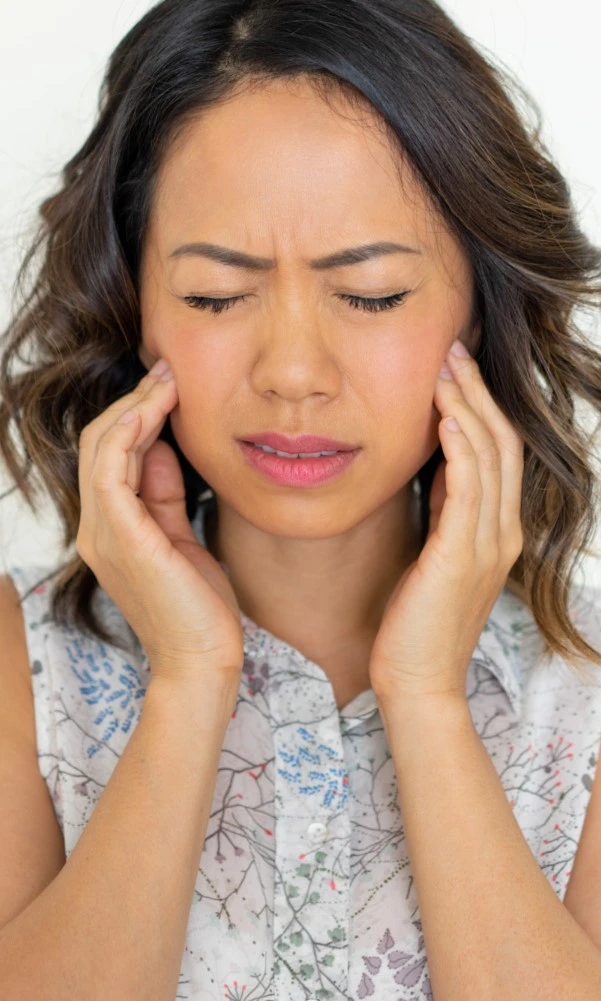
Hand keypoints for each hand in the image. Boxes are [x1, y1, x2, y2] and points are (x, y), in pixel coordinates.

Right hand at [76, 358, 243, 686]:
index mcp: (111, 528)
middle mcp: (96, 528)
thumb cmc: (199, 605)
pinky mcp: (122, 539)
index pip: (110, 455)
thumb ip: (164, 494)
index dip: (136, 414)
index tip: (170, 383)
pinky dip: (126, 434)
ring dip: (134, 407)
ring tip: (166, 379)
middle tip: (168, 369)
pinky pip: (111, 471)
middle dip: (134, 400)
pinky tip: (154, 408)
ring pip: (101, 448)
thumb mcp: (181, 536)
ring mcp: (103, 534)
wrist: (203, 659)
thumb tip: (162, 447)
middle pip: (99, 443)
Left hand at [368, 336, 524, 702]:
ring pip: (489, 456)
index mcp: (497, 531)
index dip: (482, 405)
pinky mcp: (461, 556)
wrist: (416, 681)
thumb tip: (436, 464)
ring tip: (446, 367)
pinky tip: (443, 416)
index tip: (456, 367)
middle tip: (453, 349)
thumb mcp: (435, 554)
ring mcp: (487, 544)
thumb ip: (445, 511)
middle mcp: (502, 532)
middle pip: (502, 442)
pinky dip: (460, 446)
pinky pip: (468, 488)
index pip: (499, 452)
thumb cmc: (416, 621)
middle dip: (478, 392)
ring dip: (468, 406)